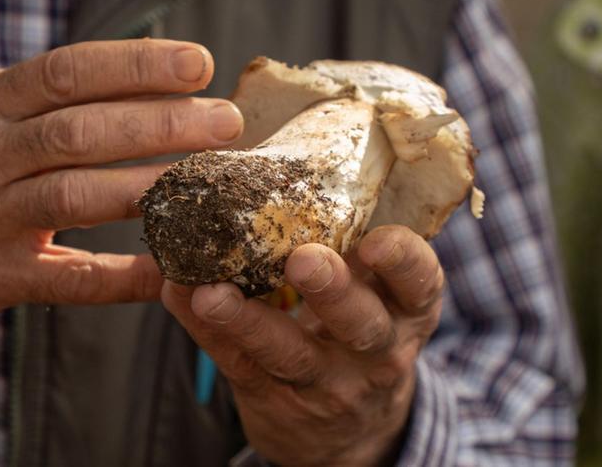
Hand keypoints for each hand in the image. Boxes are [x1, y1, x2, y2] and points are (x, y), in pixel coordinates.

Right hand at [0, 39, 243, 355]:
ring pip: (79, 195)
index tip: (196, 64)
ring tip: (213, 180)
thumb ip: (31, 109)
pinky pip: (69, 278)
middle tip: (226, 122)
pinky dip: (123, 275)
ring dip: (154, 186)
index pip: (65, 72)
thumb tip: (127, 86)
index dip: (136, 64)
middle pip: (83, 130)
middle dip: (163, 122)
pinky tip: (171, 270)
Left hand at [162, 225, 444, 465]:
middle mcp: (375, 350)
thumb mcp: (379, 299)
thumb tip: (297, 166)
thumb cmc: (359, 336)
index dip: (404, 262)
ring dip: (249, 321)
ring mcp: (326, 382)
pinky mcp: (275, 397)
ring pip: (291, 354)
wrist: (348, 435)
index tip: (378, 242)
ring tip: (213, 293)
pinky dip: (207, 328)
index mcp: (406, 311)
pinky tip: (181, 297)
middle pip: (361, 324)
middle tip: (304, 260)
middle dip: (332, 291)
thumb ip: (354, 249)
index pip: (420, 285)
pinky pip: (238, 362)